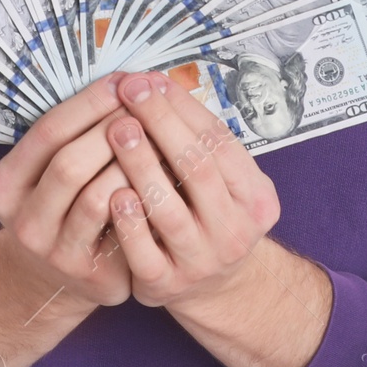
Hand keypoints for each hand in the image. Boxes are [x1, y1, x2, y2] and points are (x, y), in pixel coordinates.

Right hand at [0, 72, 138, 308]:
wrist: (61, 276)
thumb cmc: (65, 203)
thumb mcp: (49, 170)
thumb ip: (74, 132)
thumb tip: (125, 80)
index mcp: (5, 184)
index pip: (49, 130)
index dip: (89, 102)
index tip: (123, 79)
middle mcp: (22, 221)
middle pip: (69, 161)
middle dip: (112, 128)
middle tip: (147, 104)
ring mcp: (54, 252)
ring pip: (96, 195)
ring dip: (132, 162)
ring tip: (160, 136)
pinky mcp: (89, 273)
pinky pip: (121, 226)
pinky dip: (144, 194)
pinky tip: (166, 174)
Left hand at [103, 70, 281, 309]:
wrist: (212, 287)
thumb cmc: (208, 214)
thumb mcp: (224, 180)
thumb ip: (196, 138)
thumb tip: (153, 83)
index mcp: (255, 198)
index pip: (219, 141)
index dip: (183, 107)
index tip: (150, 80)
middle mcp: (234, 232)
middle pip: (196, 168)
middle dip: (160, 123)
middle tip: (130, 92)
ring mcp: (200, 262)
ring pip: (168, 209)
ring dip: (140, 164)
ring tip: (116, 129)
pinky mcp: (166, 286)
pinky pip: (143, 253)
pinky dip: (128, 222)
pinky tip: (111, 193)